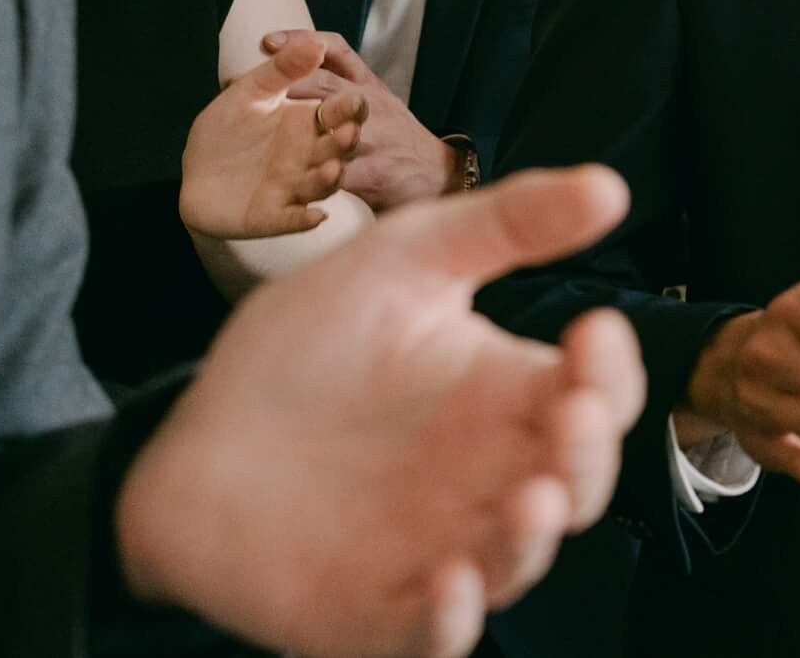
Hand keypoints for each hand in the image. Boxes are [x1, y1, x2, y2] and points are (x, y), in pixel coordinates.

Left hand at [116, 165, 645, 657]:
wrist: (189, 437)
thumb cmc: (306, 347)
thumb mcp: (404, 262)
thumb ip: (504, 225)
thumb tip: (610, 186)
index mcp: (512, 396)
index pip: (596, 392)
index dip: (610, 369)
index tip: (592, 329)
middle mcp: (494, 477)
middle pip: (579, 480)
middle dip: (588, 455)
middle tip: (570, 416)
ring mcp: (442, 547)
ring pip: (518, 560)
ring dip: (534, 538)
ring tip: (532, 502)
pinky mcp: (376, 612)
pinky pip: (431, 635)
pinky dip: (451, 624)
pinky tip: (450, 585)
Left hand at [179, 34, 366, 239]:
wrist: (194, 174)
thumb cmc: (227, 130)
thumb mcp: (251, 93)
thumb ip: (281, 69)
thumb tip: (315, 40)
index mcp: (307, 124)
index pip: (337, 114)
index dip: (348, 109)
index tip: (355, 100)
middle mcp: (308, 156)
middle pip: (336, 149)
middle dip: (345, 142)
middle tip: (347, 133)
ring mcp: (293, 187)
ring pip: (321, 185)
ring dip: (329, 179)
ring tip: (331, 170)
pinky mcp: (273, 216)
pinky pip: (293, 220)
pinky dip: (304, 220)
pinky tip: (313, 217)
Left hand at [266, 32, 459, 211]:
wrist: (438, 178)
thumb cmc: (396, 140)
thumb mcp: (377, 102)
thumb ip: (342, 85)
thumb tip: (301, 56)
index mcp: (368, 86)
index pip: (338, 53)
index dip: (305, 42)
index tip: (268, 41)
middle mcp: (372, 107)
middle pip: (328, 88)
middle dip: (292, 84)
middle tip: (250, 89)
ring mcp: (375, 141)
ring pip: (339, 132)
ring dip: (310, 130)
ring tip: (278, 130)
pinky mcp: (373, 176)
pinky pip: (341, 179)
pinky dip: (319, 183)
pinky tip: (295, 192)